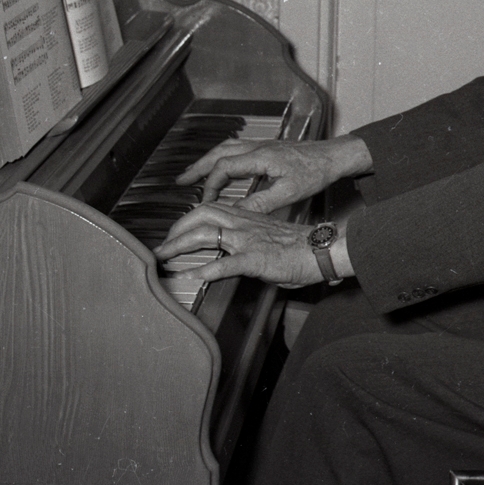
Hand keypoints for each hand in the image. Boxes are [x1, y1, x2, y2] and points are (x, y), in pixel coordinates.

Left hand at [153, 203, 351, 288]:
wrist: (321, 249)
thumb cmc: (298, 246)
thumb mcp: (267, 235)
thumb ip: (247, 239)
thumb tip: (230, 251)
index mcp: (247, 217)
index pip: (210, 209)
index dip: (187, 219)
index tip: (174, 233)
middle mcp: (244, 224)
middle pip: (200, 214)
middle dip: (176, 229)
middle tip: (162, 245)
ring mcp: (248, 240)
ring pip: (205, 235)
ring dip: (179, 246)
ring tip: (163, 258)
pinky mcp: (255, 259)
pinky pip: (224, 263)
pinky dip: (203, 269)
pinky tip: (190, 276)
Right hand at [176, 134, 372, 213]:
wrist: (333, 156)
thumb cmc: (316, 172)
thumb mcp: (288, 193)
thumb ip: (260, 202)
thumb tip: (236, 212)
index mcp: (260, 157)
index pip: (223, 167)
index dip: (210, 184)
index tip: (205, 200)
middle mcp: (258, 148)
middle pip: (219, 153)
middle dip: (198, 167)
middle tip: (181, 180)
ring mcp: (262, 146)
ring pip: (227, 148)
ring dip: (209, 160)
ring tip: (194, 173)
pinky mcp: (268, 148)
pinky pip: (237, 149)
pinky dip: (223, 158)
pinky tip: (223, 168)